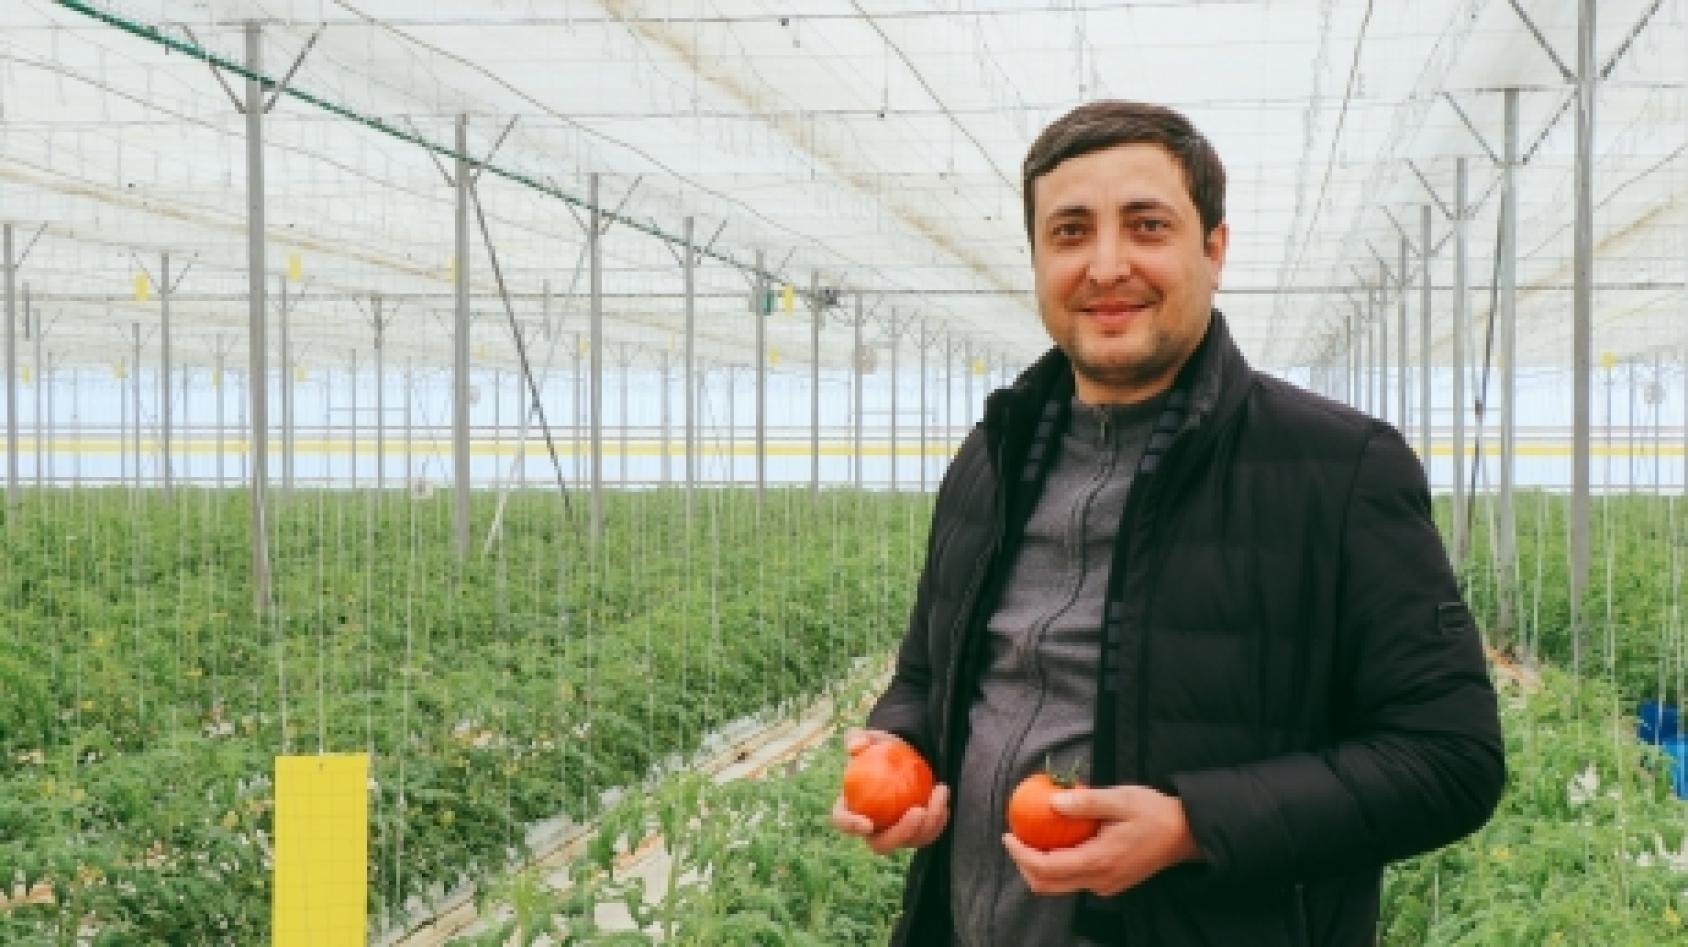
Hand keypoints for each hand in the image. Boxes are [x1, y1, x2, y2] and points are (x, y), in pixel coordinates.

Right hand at [829, 728, 949, 855]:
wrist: (902, 757)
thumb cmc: (881, 749)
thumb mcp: (870, 738)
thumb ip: (858, 738)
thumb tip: (856, 747)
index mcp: (849, 809)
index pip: (843, 822)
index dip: (851, 826)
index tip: (867, 822)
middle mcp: (870, 830)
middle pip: (880, 844)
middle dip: (900, 834)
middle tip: (917, 811)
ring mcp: (894, 834)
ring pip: (909, 842)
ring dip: (928, 824)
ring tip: (939, 794)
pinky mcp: (914, 834)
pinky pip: (927, 834)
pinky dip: (938, 820)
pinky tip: (944, 799)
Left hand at [1002, 784, 1200, 896]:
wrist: (1185, 834)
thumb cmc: (1154, 813)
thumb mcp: (1120, 799)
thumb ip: (1086, 801)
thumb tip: (1053, 801)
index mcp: (1099, 861)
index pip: (1047, 868)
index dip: (1021, 855)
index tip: (1008, 836)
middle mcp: (1099, 881)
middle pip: (1047, 885)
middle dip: (1024, 865)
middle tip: (1014, 839)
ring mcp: (1105, 886)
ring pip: (1060, 886)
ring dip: (1039, 867)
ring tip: (1031, 839)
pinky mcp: (1110, 883)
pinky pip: (1074, 880)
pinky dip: (1057, 866)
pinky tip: (1056, 843)